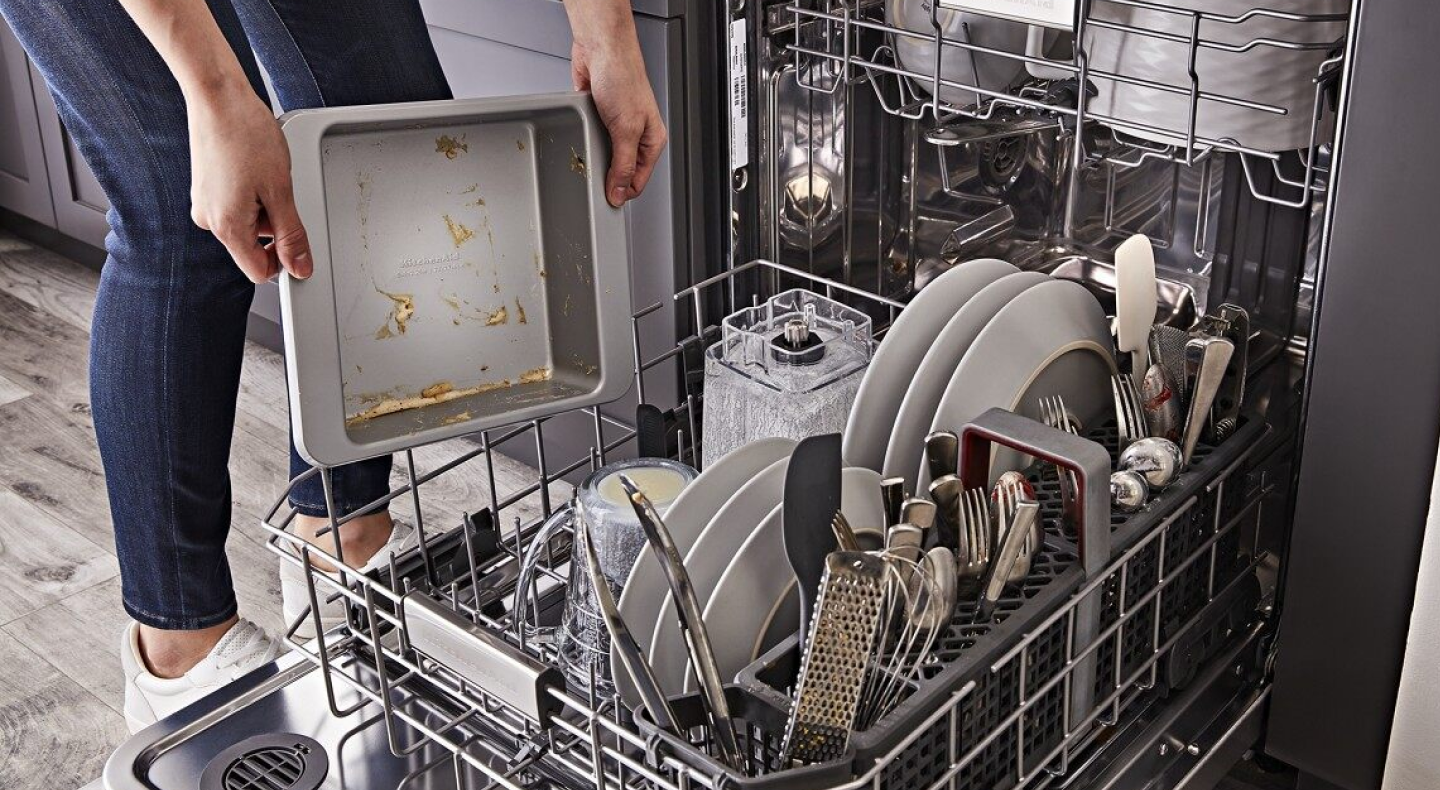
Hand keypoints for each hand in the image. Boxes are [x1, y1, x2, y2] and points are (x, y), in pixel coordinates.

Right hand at [187, 88, 311, 281]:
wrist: (218, 96)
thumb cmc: (246, 134)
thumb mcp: (281, 191)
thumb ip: (291, 235)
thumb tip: (299, 267)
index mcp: (227, 227)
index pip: (259, 271)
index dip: (284, 260)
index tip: (298, 240)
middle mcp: (209, 220)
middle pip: (254, 246)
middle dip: (274, 226)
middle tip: (280, 190)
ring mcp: (205, 203)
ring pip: (247, 224)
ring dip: (264, 206)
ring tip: (266, 172)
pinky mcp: (206, 187)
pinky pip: (237, 205)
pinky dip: (252, 193)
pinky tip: (255, 167)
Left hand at [571, 38, 666, 206]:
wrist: (602, 48)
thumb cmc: (623, 76)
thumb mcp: (626, 130)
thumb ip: (623, 165)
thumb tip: (620, 193)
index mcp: (652, 140)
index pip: (639, 180)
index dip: (622, 192)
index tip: (607, 199)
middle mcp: (636, 135)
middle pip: (621, 171)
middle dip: (606, 177)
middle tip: (592, 179)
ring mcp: (616, 127)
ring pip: (604, 156)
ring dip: (593, 159)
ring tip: (585, 156)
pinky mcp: (598, 117)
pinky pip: (590, 139)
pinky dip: (583, 141)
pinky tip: (580, 136)